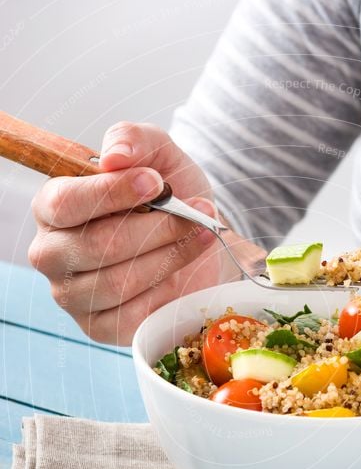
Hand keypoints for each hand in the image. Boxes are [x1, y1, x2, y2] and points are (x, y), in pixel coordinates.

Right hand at [29, 122, 228, 344]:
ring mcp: (72, 296)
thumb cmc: (170, 197)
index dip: (111, 193)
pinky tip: (183, 273)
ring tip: (201, 236)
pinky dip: (166, 292)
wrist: (197, 241)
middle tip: (197, 215)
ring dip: (169, 257)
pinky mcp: (99, 328)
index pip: (66, 203)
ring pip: (117, 282)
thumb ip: (135, 140)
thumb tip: (115, 156)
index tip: (156, 184)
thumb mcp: (159, 156)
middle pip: (96, 246)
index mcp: (53, 207)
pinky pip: (131, 316)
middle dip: (157, 228)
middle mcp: (52, 253)